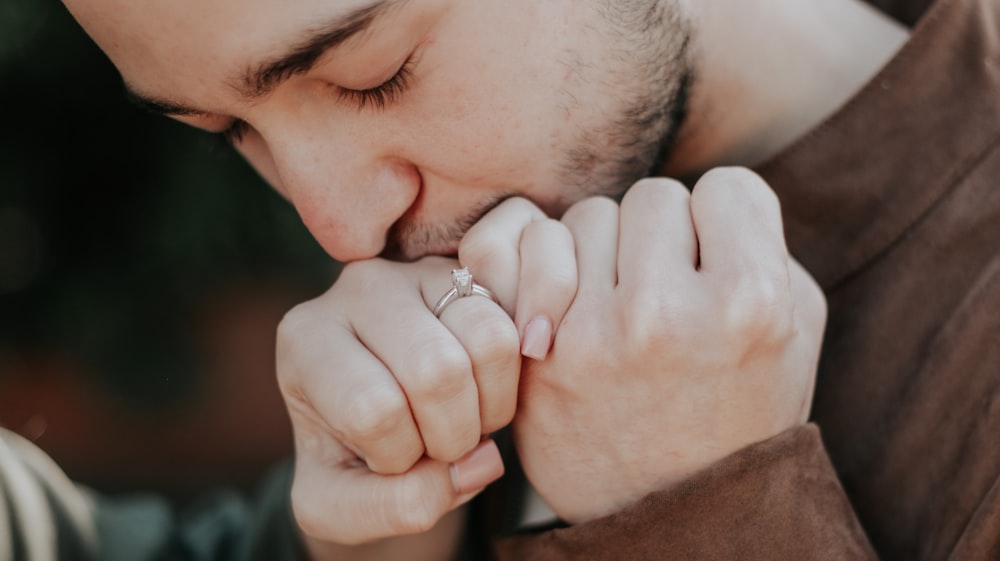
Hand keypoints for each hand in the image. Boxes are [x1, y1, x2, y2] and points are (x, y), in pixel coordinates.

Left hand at [275, 198, 576, 552]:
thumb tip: (482, 463)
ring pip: (487, 340)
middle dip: (452, 437)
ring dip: (489, 408)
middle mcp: (360, 288)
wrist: (370, 425)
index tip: (384, 459)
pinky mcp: (471, 277)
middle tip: (435, 448)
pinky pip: (514, 328)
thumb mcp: (340, 506)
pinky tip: (481, 398)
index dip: (396, 456)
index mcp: (306, 338)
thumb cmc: (348, 460)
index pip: (374, 409)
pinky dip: (511, 385)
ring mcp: (420, 274)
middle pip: (437, 371)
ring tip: (461, 421)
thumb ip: (396, 505)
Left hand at [513, 168, 826, 523]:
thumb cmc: (741, 411)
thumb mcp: (794, 331)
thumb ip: (761, 246)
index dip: (726, 221)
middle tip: (674, 287)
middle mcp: (666, 314)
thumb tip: (706, 196)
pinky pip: (536, 253)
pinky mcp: (541, 354)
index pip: (727, 187)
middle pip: (653, 196)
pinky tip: (579, 307)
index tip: (719, 259)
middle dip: (665, 236)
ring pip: (591, 217)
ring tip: (630, 306)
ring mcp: (594, 335)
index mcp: (750, 304)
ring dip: (610, 251)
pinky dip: (560, 270)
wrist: (674, 510)